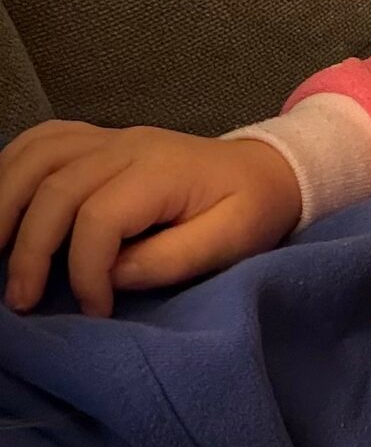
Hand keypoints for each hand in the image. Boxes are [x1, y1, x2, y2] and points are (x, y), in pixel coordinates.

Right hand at [0, 122, 301, 314]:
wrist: (268, 167)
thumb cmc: (252, 209)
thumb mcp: (232, 242)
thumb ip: (173, 259)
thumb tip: (113, 275)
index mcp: (161, 172)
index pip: (99, 217)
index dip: (85, 270)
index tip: (95, 311)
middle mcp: (127, 145)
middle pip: (55, 188)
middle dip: (30, 250)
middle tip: (20, 300)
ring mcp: (109, 136)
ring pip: (35, 156)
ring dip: (3, 203)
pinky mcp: (98, 137)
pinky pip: (41, 140)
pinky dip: (10, 168)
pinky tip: (2, 205)